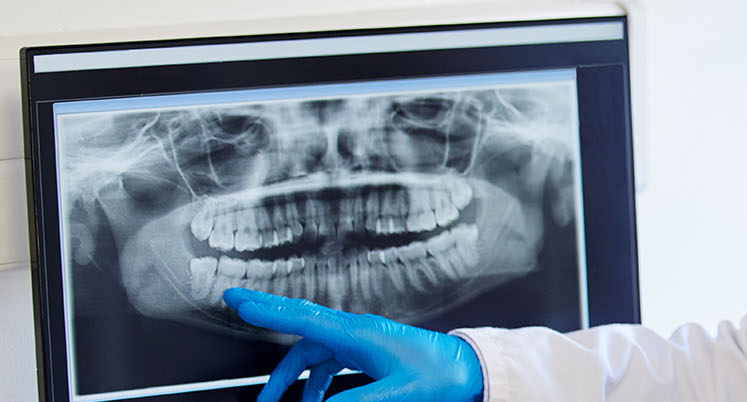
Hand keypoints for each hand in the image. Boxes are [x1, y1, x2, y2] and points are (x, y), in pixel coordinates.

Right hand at [222, 288, 483, 401]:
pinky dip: (315, 382)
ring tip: (274, 400)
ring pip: (314, 352)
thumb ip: (356, 401)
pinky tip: (313, 400)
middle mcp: (358, 333)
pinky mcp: (371, 353)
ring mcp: (364, 342)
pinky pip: (331, 362)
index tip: (238, 301)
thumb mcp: (397, 393)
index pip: (304, 319)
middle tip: (236, 305)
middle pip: (302, 326)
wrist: (472, 369)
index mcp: (360, 335)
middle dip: (268, 317)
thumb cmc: (444, 376)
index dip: (269, 311)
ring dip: (292, 375)